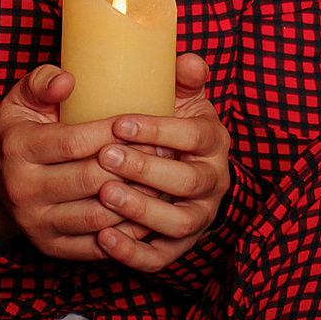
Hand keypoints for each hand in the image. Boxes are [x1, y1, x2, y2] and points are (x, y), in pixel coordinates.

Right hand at [0, 65, 149, 260]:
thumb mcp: (22, 99)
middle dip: (132, 166)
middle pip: (90, 180)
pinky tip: (148, 212)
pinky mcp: (50, 247)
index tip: (141, 122)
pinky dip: (126, 233)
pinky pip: (96, 246)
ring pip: (97, 216)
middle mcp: (23, 189)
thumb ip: (42, 82)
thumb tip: (68, 80)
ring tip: (162, 180)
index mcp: (18, 148)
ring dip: (135, 200)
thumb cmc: (20, 132)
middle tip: (165, 151)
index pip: (73, 142)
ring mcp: (36, 223)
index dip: (111, 133)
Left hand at [87, 52, 232, 272]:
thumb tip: (186, 62)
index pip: (194, 135)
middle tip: (106, 157)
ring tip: (105, 194)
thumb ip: (182, 76)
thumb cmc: (167, 124)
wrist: (173, 166)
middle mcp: (215, 181)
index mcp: (214, 140)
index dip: (158, 130)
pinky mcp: (179, 245)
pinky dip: (135, 253)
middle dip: (146, 169)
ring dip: (142, 210)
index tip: (119, 124)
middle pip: (188, 180)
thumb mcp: (178, 96)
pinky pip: (162, 257)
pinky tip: (105, 238)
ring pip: (179, 222)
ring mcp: (200, 216)